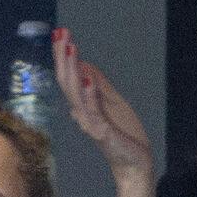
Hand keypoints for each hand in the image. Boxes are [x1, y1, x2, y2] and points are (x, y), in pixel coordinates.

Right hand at [55, 27, 157, 196]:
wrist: (135, 163)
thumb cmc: (123, 134)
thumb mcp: (112, 102)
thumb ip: (99, 85)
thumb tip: (85, 65)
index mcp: (83, 104)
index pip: (69, 76)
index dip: (64, 55)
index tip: (61, 34)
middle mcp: (82, 112)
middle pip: (67, 81)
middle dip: (63, 56)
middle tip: (61, 34)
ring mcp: (91, 123)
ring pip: (76, 93)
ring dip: (73, 69)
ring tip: (71, 49)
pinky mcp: (102, 132)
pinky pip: (93, 111)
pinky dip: (90, 94)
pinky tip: (87, 78)